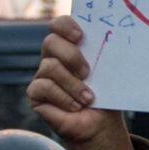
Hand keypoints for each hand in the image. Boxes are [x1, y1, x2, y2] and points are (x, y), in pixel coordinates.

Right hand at [28, 17, 131, 149]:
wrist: (100, 124)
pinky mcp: (35, 94)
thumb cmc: (105, 96)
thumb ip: (104, 55)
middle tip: (87, 72)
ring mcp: (42, 75)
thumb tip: (113, 38)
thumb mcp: (107, 73)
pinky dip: (63, 97)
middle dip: (70, 55)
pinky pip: (44, 87)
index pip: (59, 25)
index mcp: (70, 47)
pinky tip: (76, 107)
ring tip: (88, 98)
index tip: (80, 36)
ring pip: (50, 67)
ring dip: (72, 84)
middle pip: (50, 42)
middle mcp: (53, 58)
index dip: (65, 26)